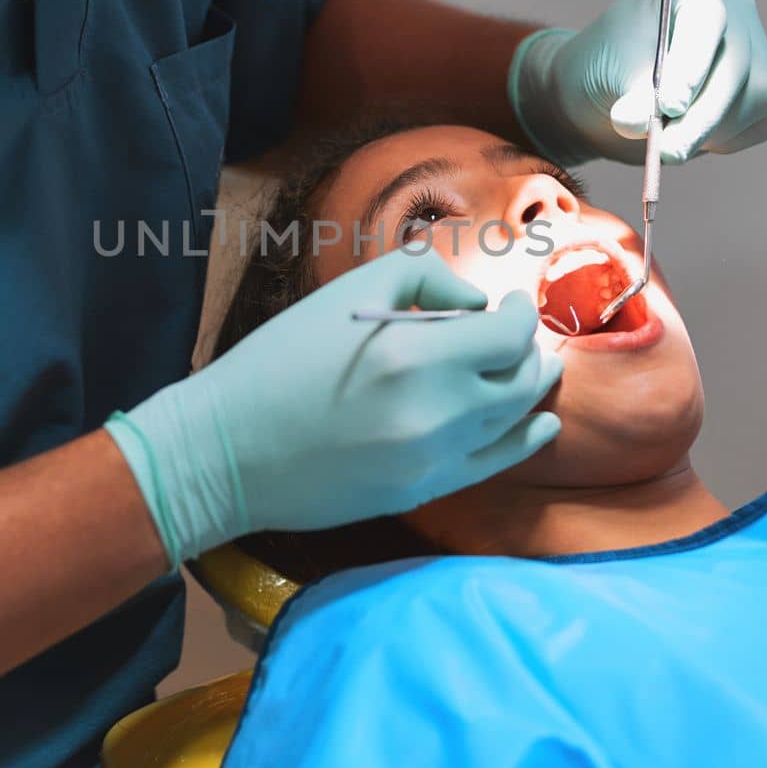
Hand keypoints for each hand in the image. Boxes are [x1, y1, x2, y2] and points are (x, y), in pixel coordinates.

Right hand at [105, 248, 563, 566]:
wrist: (227, 451)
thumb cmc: (278, 361)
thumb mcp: (344, 293)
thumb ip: (422, 277)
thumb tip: (474, 302)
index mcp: (415, 356)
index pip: (510, 335)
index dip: (520, 315)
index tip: (511, 305)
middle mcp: (436, 412)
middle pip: (522, 379)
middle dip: (529, 350)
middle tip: (515, 335)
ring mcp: (433, 460)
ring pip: (515, 421)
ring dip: (527, 388)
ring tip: (524, 368)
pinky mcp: (422, 491)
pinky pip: (496, 464)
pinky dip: (525, 440)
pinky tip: (538, 425)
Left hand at [507, 0, 766, 165]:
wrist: (614, 90)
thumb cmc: (607, 66)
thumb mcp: (608, 73)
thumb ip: (630, 93)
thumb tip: (638, 121)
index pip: (705, 17)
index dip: (691, 63)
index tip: (669, 105)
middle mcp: (736, 8)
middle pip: (735, 64)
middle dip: (699, 116)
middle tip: (665, 152)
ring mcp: (758, 48)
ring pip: (755, 97)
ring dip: (707, 133)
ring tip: (665, 145)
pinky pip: (761, 121)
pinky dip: (723, 140)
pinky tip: (689, 135)